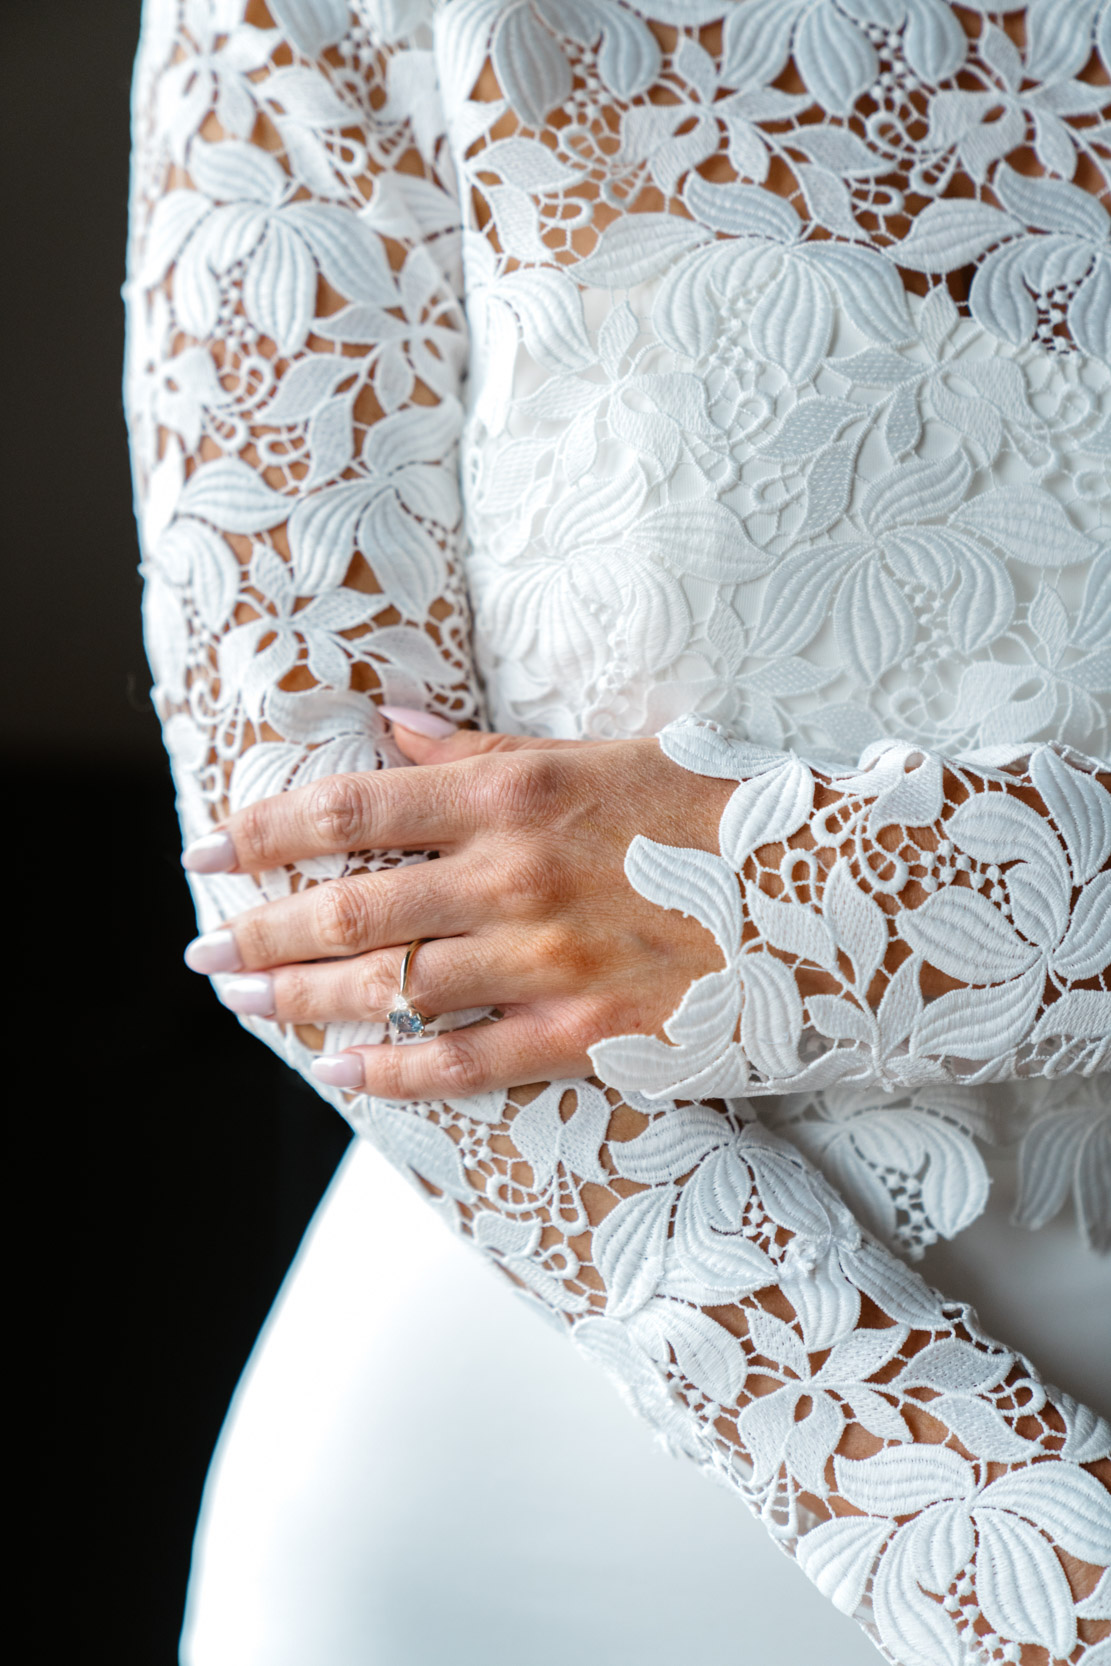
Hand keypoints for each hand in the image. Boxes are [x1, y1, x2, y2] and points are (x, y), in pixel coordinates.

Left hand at [181, 711, 733, 1098]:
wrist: (834, 895)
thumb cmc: (719, 812)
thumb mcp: (605, 755)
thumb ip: (488, 755)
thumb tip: (395, 730)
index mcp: (517, 794)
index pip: (353, 810)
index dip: (264, 832)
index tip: (206, 851)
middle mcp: (516, 878)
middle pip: (351, 912)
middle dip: (262, 932)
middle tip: (206, 951)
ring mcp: (547, 964)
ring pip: (391, 991)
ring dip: (303, 1001)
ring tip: (246, 1002)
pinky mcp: (585, 1034)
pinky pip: (465, 1064)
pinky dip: (393, 1073)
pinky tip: (342, 1071)